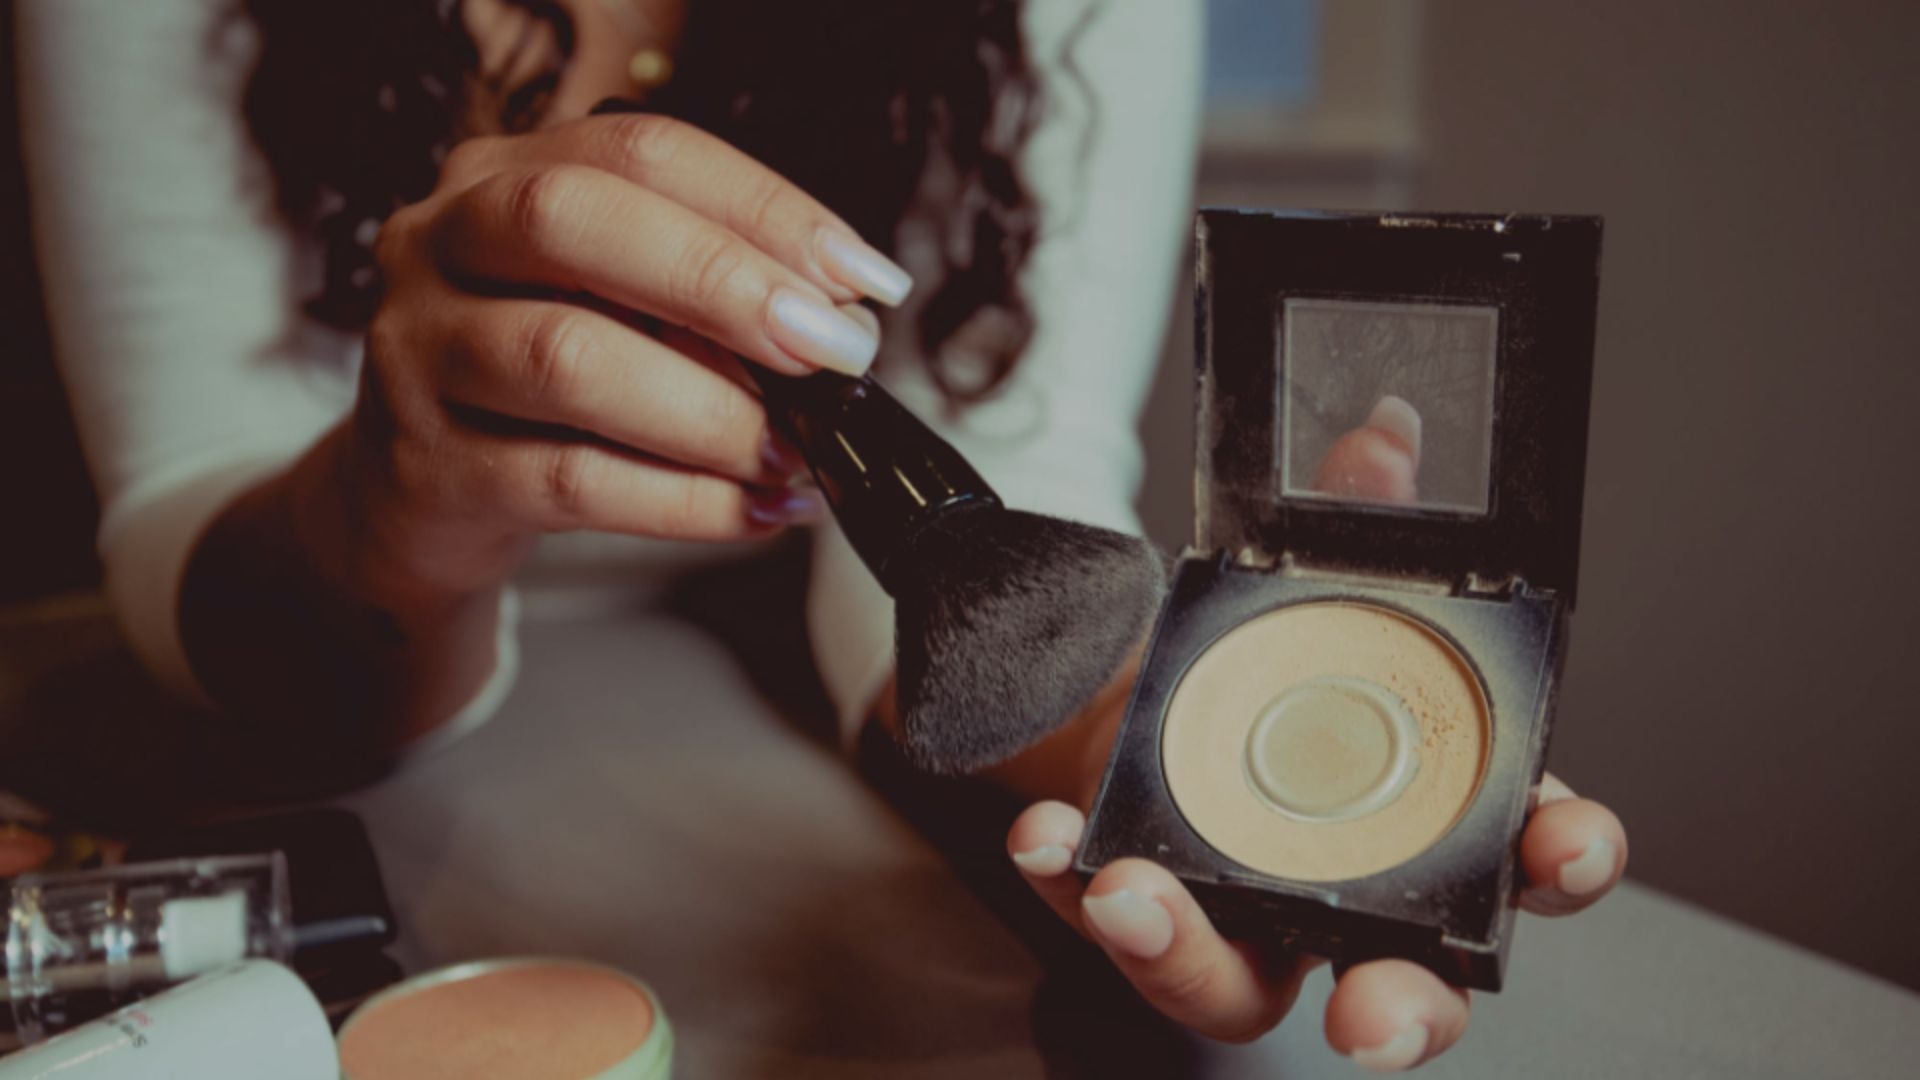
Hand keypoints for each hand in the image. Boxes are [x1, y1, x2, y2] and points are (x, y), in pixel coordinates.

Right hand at [337, 112, 913, 604]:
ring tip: (795, 450)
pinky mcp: (429, 467)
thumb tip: (840, 322)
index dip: (765, 207)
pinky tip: (756, 510)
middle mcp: (443, 242)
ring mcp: (420, 353)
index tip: (862, 278)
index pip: (643, 153)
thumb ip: (705, 299)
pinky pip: (571, 480)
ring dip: (711, 412)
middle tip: (829, 351)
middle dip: (723, 283)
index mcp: (505, 176)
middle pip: (573, 222)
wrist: (416, 500)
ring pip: (568, 360)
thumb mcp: (615, 310)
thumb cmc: (539, 388)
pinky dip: (684, 502)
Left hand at [1000, 395, 1627, 1069]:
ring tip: (1133, 897)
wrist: (1147, 694)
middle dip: (1402, 1013)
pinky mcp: (1147, 911)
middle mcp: (1351, 897)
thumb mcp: (1315, 577)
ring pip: (1236, 984)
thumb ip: (1356, 514)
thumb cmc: (1269, 667)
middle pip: (1405, 987)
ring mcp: (1242, 916)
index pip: (1530, 857)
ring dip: (1185, 955)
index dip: (1565, 857)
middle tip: (1372, 1018)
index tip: (1569, 849)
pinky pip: (1114, 923)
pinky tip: (1049, 841)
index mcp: (1438, 819)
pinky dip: (1073, 883)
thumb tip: (1382, 432)